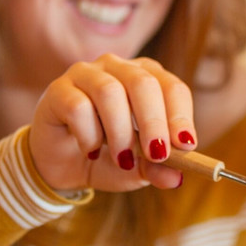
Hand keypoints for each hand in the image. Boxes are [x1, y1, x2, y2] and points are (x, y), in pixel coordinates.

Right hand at [28, 53, 195, 192]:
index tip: (186, 145)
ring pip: (110, 92)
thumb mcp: (136, 169)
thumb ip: (155, 170)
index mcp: (146, 78)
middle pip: (143, 82)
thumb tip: (176, 177)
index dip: (181, 116)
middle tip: (157, 154)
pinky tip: (91, 151)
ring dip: (120, 132)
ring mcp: (86, 74)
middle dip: (154, 122)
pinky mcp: (58, 90)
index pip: (172, 87)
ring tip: (122, 159)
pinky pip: (78, 106)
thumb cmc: (106, 158)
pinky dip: (89, 135)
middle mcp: (118, 68)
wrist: (61, 166)